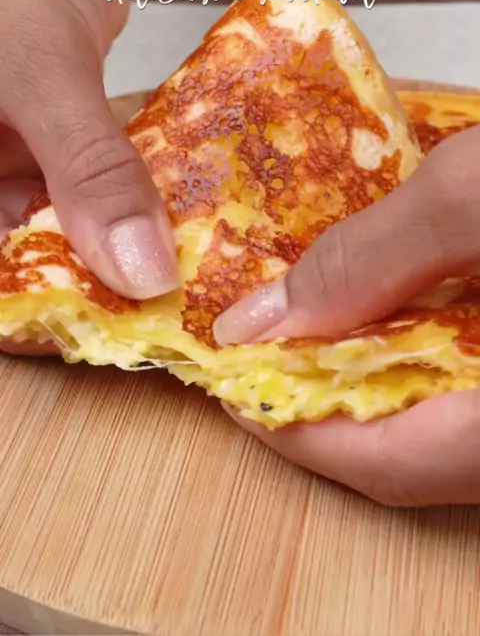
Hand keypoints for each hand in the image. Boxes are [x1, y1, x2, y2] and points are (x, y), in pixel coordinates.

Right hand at [0, 0, 176, 298]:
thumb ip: (88, 171)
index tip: (76, 331)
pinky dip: (107, 201)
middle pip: (4, 245)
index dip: (16, 304)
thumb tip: (139, 274)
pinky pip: (67, 187)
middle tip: (136, 311)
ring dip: (95, 243)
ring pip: (37, 223)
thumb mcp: (42, 69)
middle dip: (65, 277)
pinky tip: (150, 220)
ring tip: (155, 276)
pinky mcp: (32, 138)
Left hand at [215, 125, 479, 505]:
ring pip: (449, 424)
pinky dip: (426, 356)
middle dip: (329, 403)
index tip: (232, 383)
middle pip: (416, 454)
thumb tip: (261, 322)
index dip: (296, 430)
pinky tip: (401, 308)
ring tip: (321, 321)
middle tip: (268, 346)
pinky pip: (476, 389)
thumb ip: (370, 260)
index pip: (391, 465)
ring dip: (375, 377)